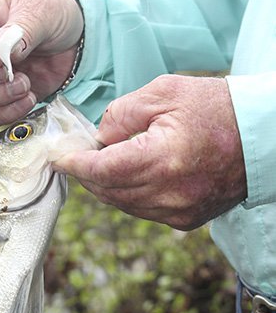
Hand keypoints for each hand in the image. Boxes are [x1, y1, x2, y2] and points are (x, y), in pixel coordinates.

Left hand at [53, 75, 246, 229]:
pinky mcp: (186, 221)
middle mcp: (170, 194)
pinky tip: (130, 174)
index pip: (102, 171)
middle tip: (76, 154)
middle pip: (108, 191)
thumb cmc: (216, 107)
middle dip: (87, 174)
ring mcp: (179, 212)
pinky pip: (142, 211)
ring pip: (122, 204)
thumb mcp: (164, 92)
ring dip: (106, 185)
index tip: (58, 156)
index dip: (75, 164)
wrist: (262, 136)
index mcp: (164, 160)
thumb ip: (121, 114)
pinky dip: (129, 195)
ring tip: (103, 161)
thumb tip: (97, 139)